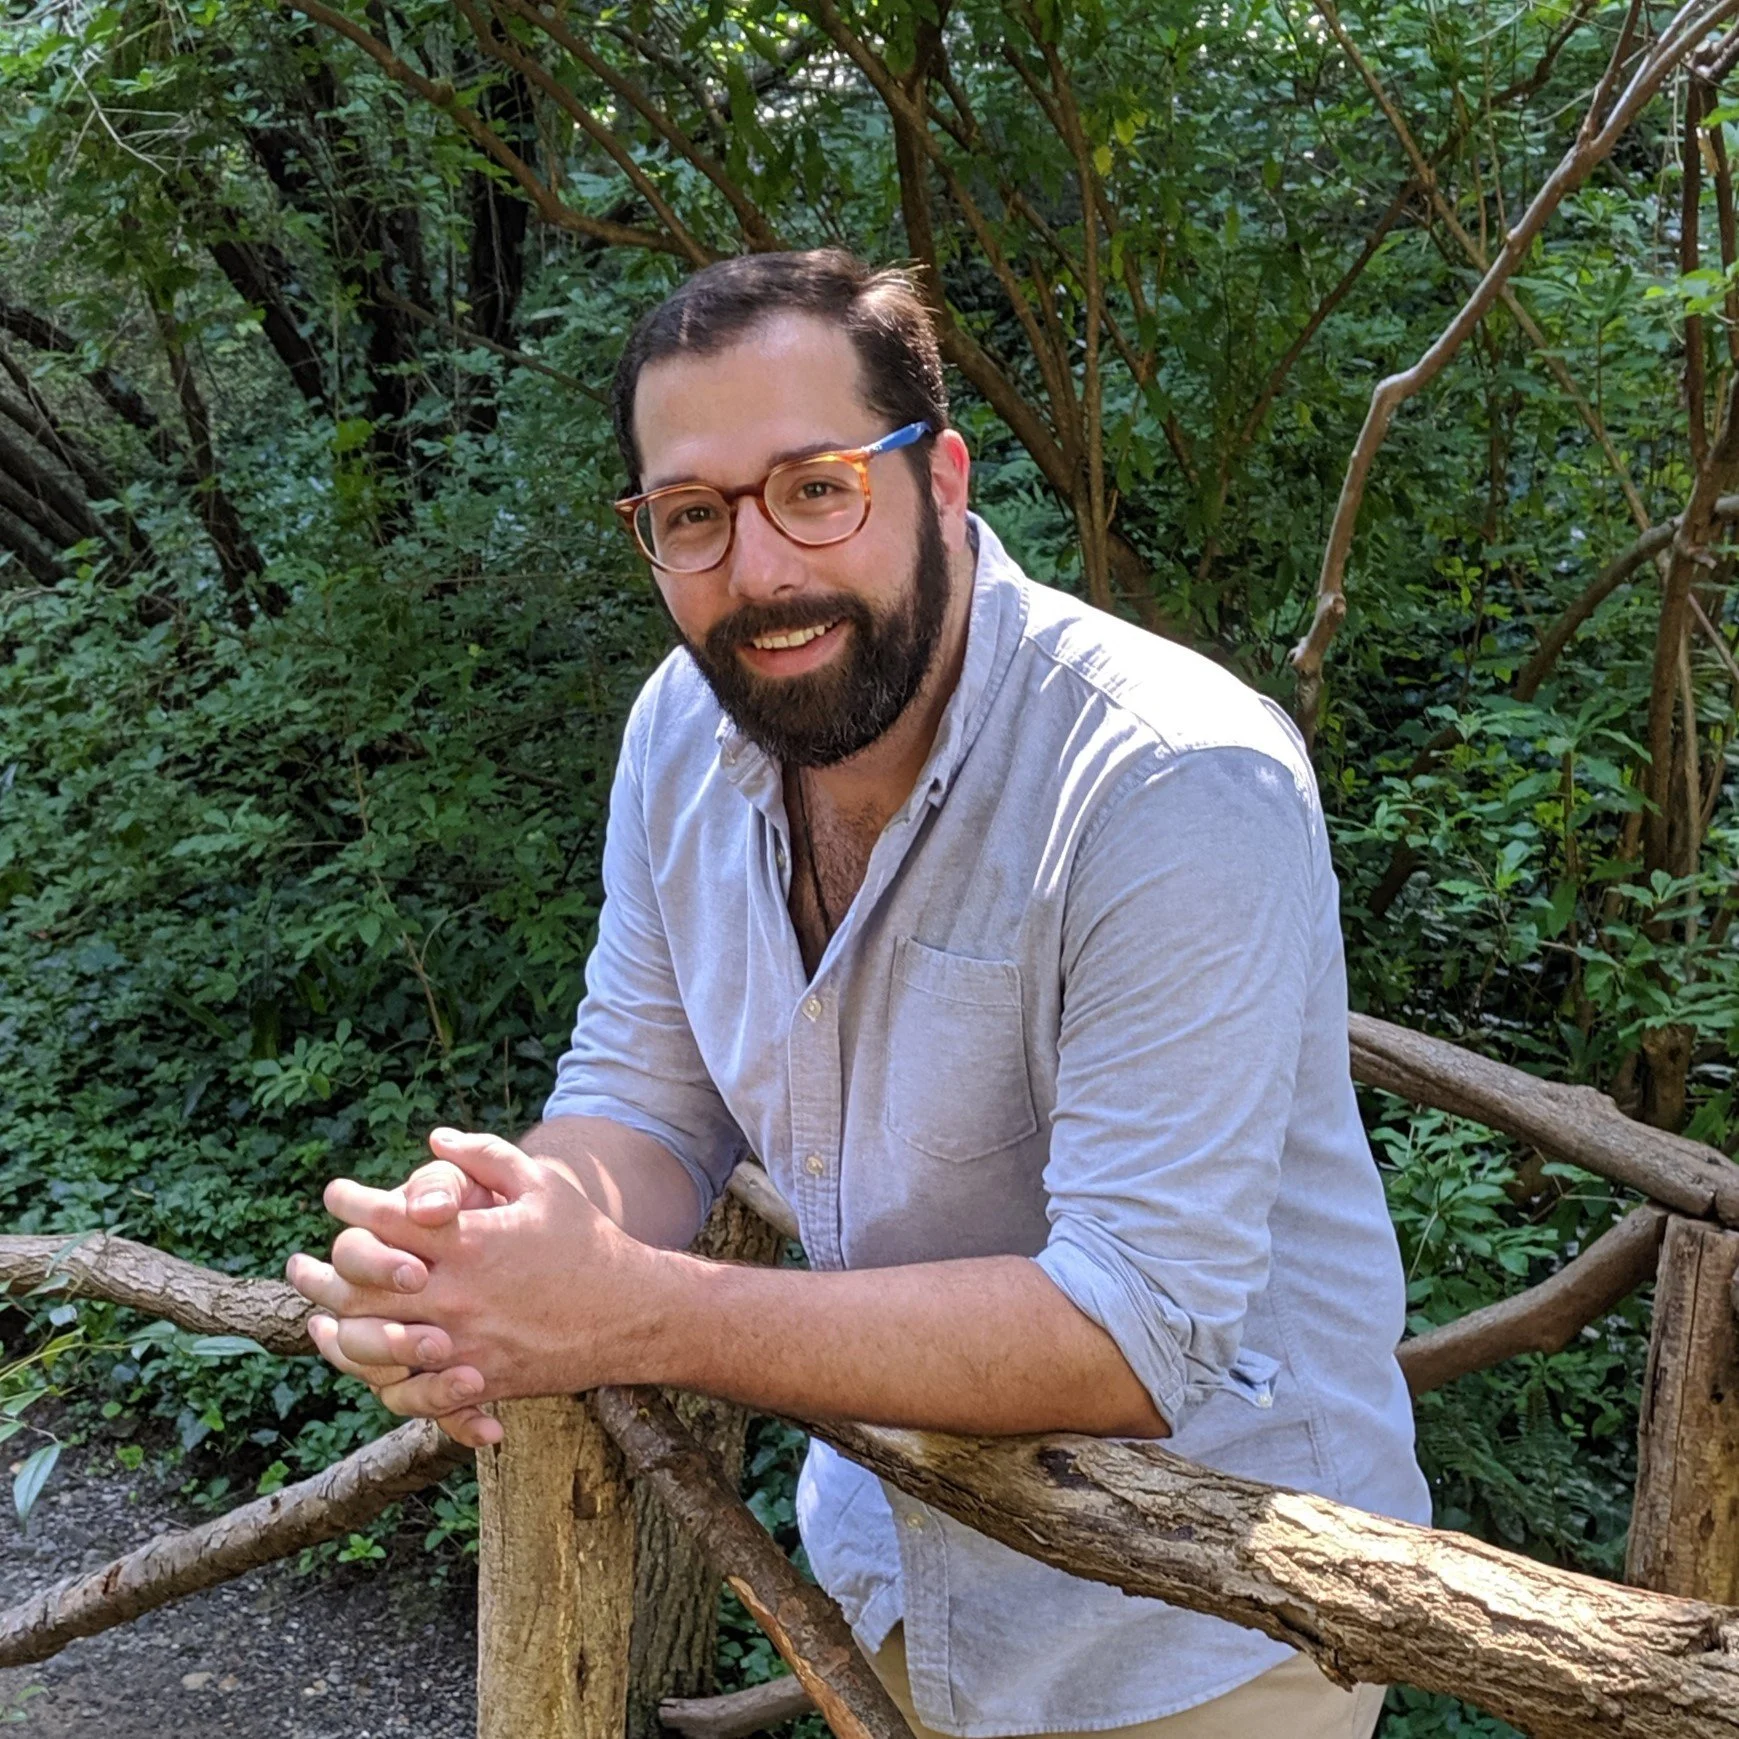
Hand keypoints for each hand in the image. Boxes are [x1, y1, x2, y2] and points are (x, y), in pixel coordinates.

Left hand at [287, 1128, 663, 1446]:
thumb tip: (435, 1139)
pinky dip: (373, 1377)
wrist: (629, 1313)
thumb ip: (486, 1155)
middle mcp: (456, 1293)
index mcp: (469, 1241)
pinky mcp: (475, 1379)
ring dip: (334, 1330)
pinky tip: (360, 1362)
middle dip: (320, 1271)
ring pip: (371, 1344)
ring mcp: (462, 1341)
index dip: (351, 1203)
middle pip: (361, 1285)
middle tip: (297, 1264)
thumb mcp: (542, 1185)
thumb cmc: (585, 1242)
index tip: (336, 1195)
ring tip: (315, 1315)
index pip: (386, 1218)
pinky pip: (407, 1389)